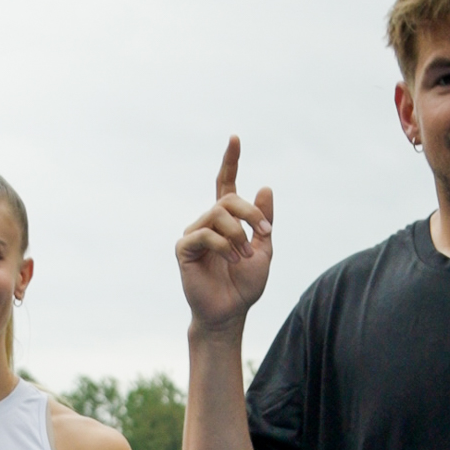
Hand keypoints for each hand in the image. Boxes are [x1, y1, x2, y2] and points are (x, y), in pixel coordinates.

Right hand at [176, 136, 273, 336]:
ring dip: (238, 234)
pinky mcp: (184, 249)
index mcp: (227, 220)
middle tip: (264, 232)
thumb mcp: (263, 249)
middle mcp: (208, 222)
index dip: (230, 161)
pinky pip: (204, 234)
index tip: (235, 138)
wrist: (231, 312)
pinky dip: (223, 245)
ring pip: (217, 215)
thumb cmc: (245, 285)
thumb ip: (263, 221)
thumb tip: (264, 187)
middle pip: (228, 199)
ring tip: (244, 256)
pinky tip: (231, 259)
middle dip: (250, 213)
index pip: (226, 183)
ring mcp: (194, 234)